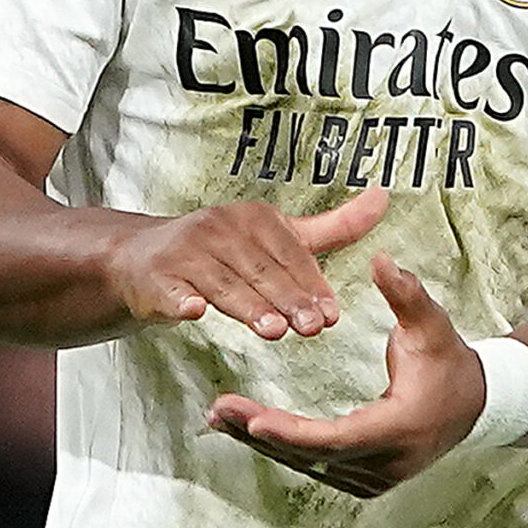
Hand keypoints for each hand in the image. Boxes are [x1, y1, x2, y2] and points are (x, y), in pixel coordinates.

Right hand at [98, 188, 386, 339]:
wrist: (143, 258)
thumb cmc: (222, 250)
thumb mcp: (279, 235)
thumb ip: (333, 227)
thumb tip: (385, 197)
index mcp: (255, 219)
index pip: (289, 254)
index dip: (310, 284)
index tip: (332, 315)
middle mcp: (220, 229)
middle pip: (260, 271)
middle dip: (288, 299)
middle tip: (312, 328)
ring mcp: (185, 252)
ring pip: (222, 283)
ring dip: (247, 305)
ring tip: (273, 330)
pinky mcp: (156, 277)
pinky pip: (171, 290)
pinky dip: (180, 300)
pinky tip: (192, 312)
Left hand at [206, 253, 489, 496]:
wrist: (476, 404)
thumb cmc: (450, 362)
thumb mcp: (433, 324)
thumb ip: (406, 293)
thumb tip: (382, 261)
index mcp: (400, 430)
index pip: (336, 438)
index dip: (291, 433)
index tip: (251, 420)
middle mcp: (386, 464)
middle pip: (312, 457)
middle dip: (260, 433)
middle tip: (218, 411)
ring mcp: (375, 478)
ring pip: (308, 466)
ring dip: (263, 443)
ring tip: (219, 417)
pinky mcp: (364, 479)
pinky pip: (315, 466)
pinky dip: (281, 448)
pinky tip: (248, 429)